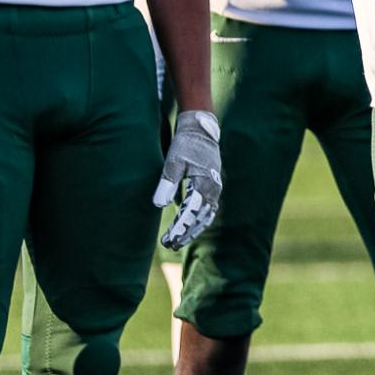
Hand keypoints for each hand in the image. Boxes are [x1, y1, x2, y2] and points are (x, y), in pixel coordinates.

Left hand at [153, 110, 222, 251]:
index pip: (192, 211)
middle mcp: (213, 189)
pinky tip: (185, 228)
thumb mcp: (173, 161)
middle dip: (185, 233)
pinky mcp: (212, 188)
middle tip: (169, 244)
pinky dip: (197, 222)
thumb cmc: (185, 145)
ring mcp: (215, 189)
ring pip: (205, 217)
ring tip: (175, 242)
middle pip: (200, 218)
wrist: (201, 131)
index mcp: (204, 182)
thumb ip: (167, 182)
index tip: (169, 238)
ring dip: (191, 230)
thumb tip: (159, 205)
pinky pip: (207, 211)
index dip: (181, 227)